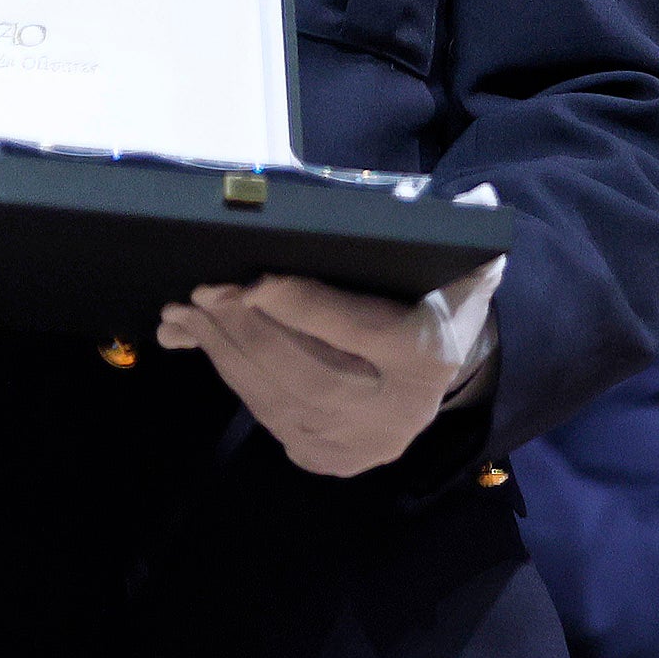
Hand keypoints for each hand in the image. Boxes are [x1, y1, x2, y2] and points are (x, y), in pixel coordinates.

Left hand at [157, 255, 504, 478]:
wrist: (443, 377)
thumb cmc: (439, 304)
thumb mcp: (458, 267)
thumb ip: (459, 233)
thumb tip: (473, 198)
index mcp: (426, 355)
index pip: (358, 330)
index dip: (303, 307)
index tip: (253, 281)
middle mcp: (393, 413)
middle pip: (308, 373)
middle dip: (248, 331)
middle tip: (202, 293)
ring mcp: (358, 446)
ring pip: (280, 400)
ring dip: (225, 354)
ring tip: (185, 315)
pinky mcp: (327, 458)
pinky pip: (269, 415)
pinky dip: (233, 376)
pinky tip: (202, 342)